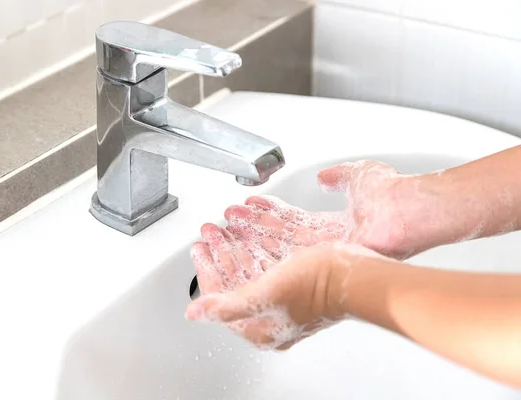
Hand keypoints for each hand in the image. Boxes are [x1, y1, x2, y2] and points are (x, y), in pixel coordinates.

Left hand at [188, 231, 382, 349]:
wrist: (354, 275)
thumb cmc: (316, 286)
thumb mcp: (263, 295)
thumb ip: (226, 305)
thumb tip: (194, 313)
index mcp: (259, 327)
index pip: (221, 299)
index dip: (207, 271)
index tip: (199, 249)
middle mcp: (270, 316)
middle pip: (235, 282)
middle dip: (221, 253)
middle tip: (209, 233)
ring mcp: (284, 300)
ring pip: (250, 270)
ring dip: (235, 247)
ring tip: (223, 227)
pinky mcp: (296, 285)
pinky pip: (267, 264)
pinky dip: (256, 246)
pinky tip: (249, 231)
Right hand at [223, 160, 421, 260]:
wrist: (409, 210)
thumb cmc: (393, 193)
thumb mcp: (357, 175)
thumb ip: (338, 176)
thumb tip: (323, 176)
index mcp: (334, 224)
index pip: (293, 220)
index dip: (270, 213)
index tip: (249, 206)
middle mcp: (327, 243)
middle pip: (282, 235)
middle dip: (254, 226)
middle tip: (230, 220)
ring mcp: (326, 253)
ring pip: (280, 245)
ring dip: (254, 234)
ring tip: (230, 225)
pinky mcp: (325, 260)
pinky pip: (289, 253)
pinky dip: (266, 244)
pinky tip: (246, 237)